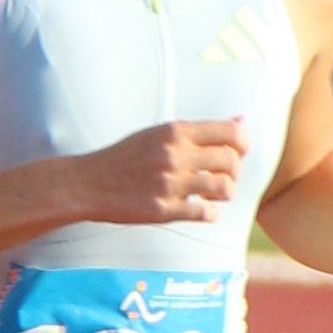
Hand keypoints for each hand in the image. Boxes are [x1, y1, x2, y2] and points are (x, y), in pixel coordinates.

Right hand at [76, 118, 248, 224]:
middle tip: (223, 175)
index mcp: (174, 131)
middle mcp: (174, 155)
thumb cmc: (126, 156)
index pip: (230, 132)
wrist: (89, 183)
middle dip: (234, 171)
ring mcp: (169, 183)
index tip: (238, 152)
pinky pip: (205, 213)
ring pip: (224, 188)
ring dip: (224, 193)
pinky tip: (200, 209)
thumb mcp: (159, 133)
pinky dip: (210, 213)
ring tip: (212, 193)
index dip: (243, 143)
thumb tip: (241, 119)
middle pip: (231, 161)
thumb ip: (200, 130)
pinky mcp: (163, 209)